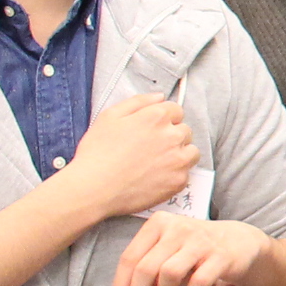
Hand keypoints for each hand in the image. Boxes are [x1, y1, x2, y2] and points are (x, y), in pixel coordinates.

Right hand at [63, 92, 198, 221]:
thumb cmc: (97, 153)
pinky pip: (186, 173)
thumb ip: (138, 102)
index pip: (176, 110)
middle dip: (171, 136)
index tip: (153, 129)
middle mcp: (172, 136)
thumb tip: (159, 96)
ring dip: (180, 154)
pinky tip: (156, 177)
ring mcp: (178, 159)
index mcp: (157, 117)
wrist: (94, 189)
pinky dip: (175, 175)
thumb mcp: (109, 116)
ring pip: (191, 151)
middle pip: (184, 131)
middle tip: (151, 148)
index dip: (163, 119)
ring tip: (157, 163)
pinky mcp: (179, 181)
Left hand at [109, 215, 268, 285]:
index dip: (121, 285)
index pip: (130, 257)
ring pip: (168, 273)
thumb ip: (147, 263)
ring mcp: (201, 241)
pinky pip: (197, 282)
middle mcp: (178, 228)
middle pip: (146, 268)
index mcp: (159, 223)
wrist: (238, 240)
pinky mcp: (221, 256)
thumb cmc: (194, 248)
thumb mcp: (168, 246)